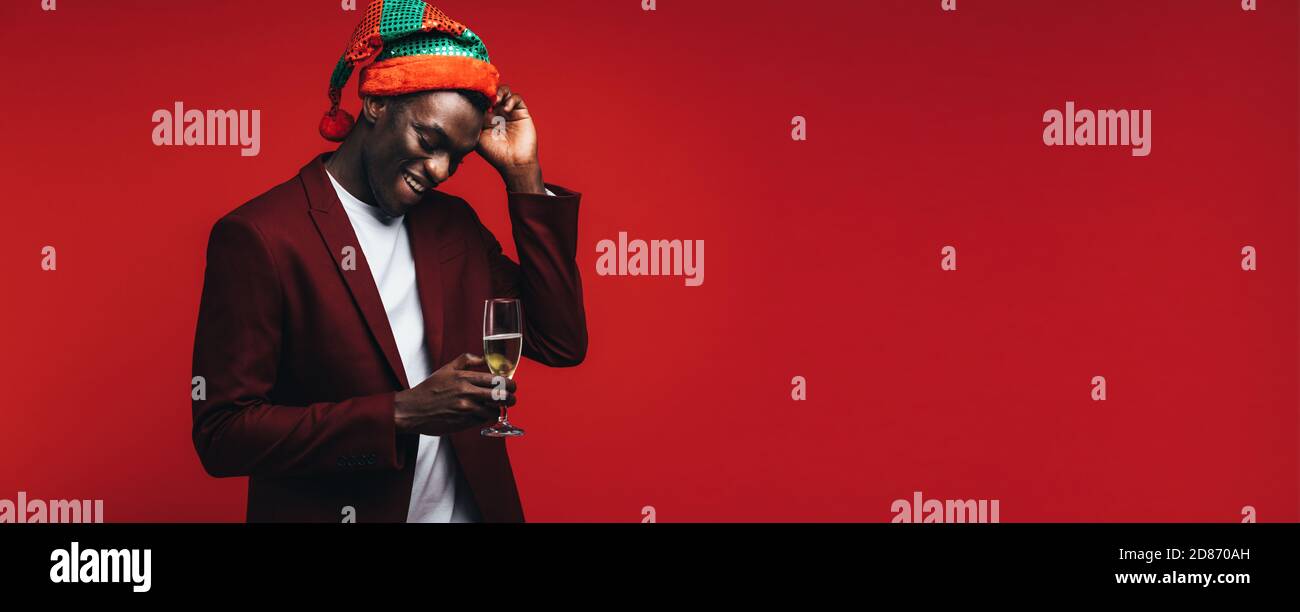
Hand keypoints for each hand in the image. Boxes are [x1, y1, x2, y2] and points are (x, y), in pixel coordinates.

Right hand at [393, 353, 516, 435]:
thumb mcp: (446, 369)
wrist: (412, 410)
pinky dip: (485, 418)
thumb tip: (483, 357)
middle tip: (512, 399)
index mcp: (464, 378)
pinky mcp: (463, 423)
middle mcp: (466, 393)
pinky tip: (482, 414)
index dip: (510, 384)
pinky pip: (482, 421)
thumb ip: (466, 360)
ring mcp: (465, 409)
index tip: (513, 386)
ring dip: (497, 410)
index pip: (496, 380)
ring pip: (493, 410)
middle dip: (510, 398)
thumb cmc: (429, 389)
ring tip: (496, 407)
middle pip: (499, 396)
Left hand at [476, 84, 544, 193]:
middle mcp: (497, 113)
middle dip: (489, 91)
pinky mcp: (521, 112)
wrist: (514, 163)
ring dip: (499, 92)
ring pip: (505, 91)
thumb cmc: (495, 154)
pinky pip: (516, 98)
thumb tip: (468, 105)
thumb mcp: (477, 137)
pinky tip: (505, 109)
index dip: (478, 95)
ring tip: (495, 101)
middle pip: (492, 92)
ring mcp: (509, 112)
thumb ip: (474, 121)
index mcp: (485, 118)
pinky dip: (511, 99)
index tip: (474, 98)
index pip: (481, 99)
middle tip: (486, 99)